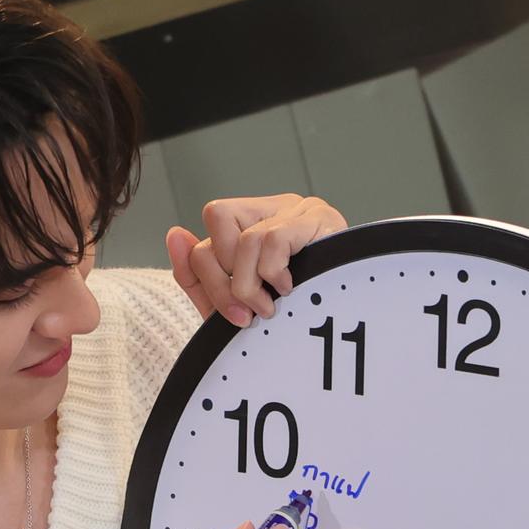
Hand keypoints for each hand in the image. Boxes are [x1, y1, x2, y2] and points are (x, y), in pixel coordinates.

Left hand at [164, 194, 348, 326]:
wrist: (353, 319)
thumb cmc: (297, 310)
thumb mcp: (239, 303)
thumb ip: (201, 280)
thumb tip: (174, 234)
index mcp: (248, 227)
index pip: (201, 241)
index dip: (202, 280)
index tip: (228, 315)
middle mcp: (270, 210)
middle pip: (213, 232)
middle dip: (222, 285)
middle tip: (247, 315)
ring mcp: (295, 209)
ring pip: (242, 239)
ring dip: (248, 284)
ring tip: (269, 307)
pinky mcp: (318, 218)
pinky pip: (271, 240)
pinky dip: (272, 273)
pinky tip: (290, 288)